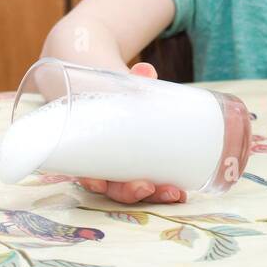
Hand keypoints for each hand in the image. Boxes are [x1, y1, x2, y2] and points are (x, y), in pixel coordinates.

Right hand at [74, 61, 187, 204]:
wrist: (109, 88)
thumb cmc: (106, 90)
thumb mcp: (113, 84)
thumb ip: (130, 79)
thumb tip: (146, 70)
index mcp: (86, 149)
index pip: (84, 172)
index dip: (91, 182)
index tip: (97, 184)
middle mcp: (104, 165)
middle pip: (113, 188)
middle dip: (130, 193)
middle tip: (147, 186)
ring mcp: (125, 167)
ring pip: (134, 189)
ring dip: (154, 196)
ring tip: (175, 193)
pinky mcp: (144, 163)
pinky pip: (152, 182)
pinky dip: (164, 190)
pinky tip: (181, 194)